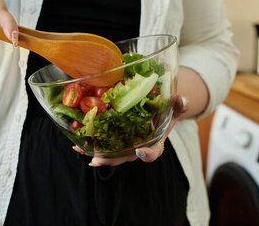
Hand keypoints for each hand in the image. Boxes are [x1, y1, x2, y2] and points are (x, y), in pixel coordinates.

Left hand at [73, 95, 187, 166]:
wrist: (156, 111)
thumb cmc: (165, 110)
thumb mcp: (174, 107)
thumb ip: (178, 104)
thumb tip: (181, 99)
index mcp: (155, 142)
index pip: (153, 152)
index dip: (147, 154)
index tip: (140, 151)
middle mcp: (138, 148)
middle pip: (125, 157)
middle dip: (110, 159)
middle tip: (98, 159)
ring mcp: (125, 146)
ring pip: (110, 154)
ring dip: (94, 154)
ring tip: (81, 150)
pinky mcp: (114, 141)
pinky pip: (102, 146)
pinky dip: (89, 146)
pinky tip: (77, 144)